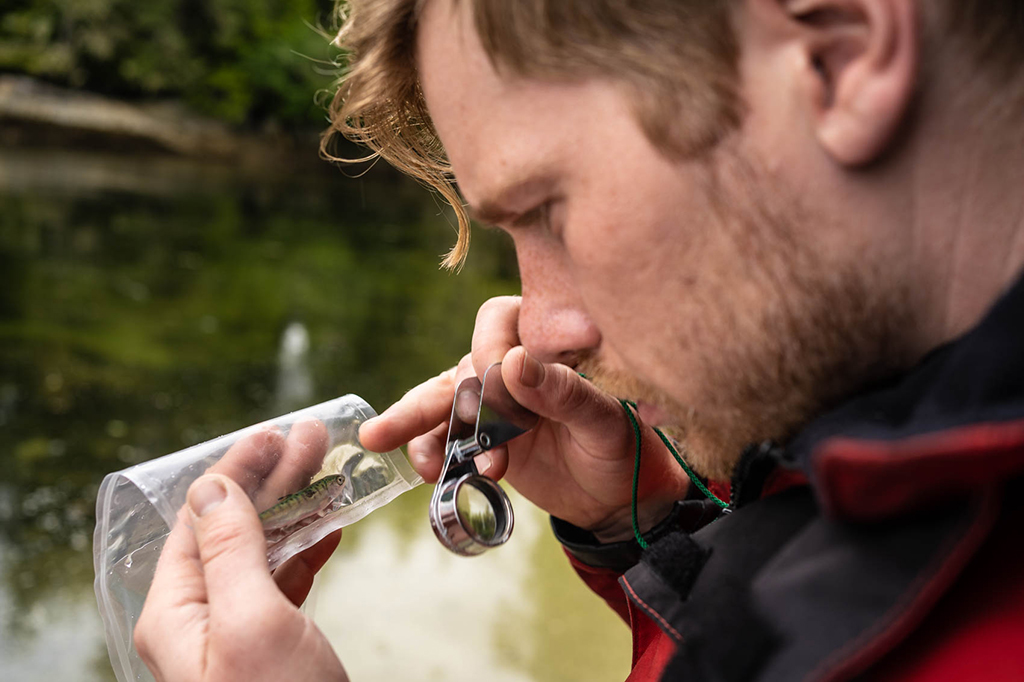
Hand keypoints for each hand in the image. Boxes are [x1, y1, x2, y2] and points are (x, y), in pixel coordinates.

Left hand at [135, 424, 348, 681]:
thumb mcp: (252, 624)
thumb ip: (228, 552)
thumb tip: (209, 487)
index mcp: (176, 613)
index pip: (200, 519)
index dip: (235, 470)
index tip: (273, 433)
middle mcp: (198, 620)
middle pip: (232, 527)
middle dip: (272, 479)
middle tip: (313, 438)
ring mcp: (235, 634)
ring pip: (262, 550)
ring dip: (296, 507)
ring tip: (331, 470)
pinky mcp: (270, 648)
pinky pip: (284, 582)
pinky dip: (309, 548)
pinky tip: (332, 527)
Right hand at [359, 296, 688, 541]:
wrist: (620, 500)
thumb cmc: (624, 449)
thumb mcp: (603, 422)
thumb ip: (563, 392)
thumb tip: (511, 362)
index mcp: (547, 340)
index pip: (499, 321)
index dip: (491, 351)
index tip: (502, 395)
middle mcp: (513, 363)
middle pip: (466, 364)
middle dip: (457, 400)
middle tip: (470, 433)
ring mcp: (493, 401)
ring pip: (443, 397)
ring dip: (416, 419)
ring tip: (391, 443)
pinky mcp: (481, 437)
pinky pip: (442, 435)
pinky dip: (429, 449)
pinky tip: (428, 472)